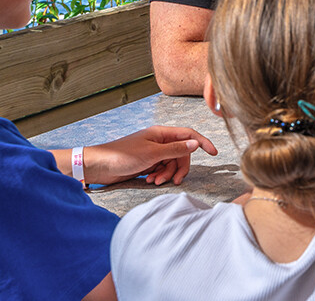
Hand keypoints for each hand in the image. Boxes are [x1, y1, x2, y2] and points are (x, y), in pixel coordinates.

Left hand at [83, 126, 217, 185]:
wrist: (100, 166)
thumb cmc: (123, 156)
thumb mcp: (152, 154)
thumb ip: (175, 149)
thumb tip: (195, 144)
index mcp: (161, 133)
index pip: (189, 135)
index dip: (202, 143)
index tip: (214, 153)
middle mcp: (159, 141)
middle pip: (181, 153)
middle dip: (179, 168)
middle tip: (174, 181)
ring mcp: (153, 152)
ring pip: (172, 163)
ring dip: (167, 174)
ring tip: (155, 181)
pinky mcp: (147, 163)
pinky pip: (162, 169)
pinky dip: (159, 176)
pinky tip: (150, 180)